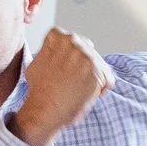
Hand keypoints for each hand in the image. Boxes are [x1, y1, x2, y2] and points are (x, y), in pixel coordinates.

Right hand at [8, 28, 112, 145]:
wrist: (41, 109)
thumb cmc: (39, 89)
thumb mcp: (38, 59)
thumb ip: (51, 50)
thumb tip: (59, 50)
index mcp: (58, 36)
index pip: (77, 42)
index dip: (75, 58)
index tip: (69, 70)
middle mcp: (73, 42)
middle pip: (90, 53)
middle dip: (85, 67)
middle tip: (74, 82)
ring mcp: (86, 57)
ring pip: (100, 66)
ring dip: (93, 78)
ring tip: (78, 89)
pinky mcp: (96, 73)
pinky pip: (108, 79)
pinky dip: (102, 88)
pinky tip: (89, 93)